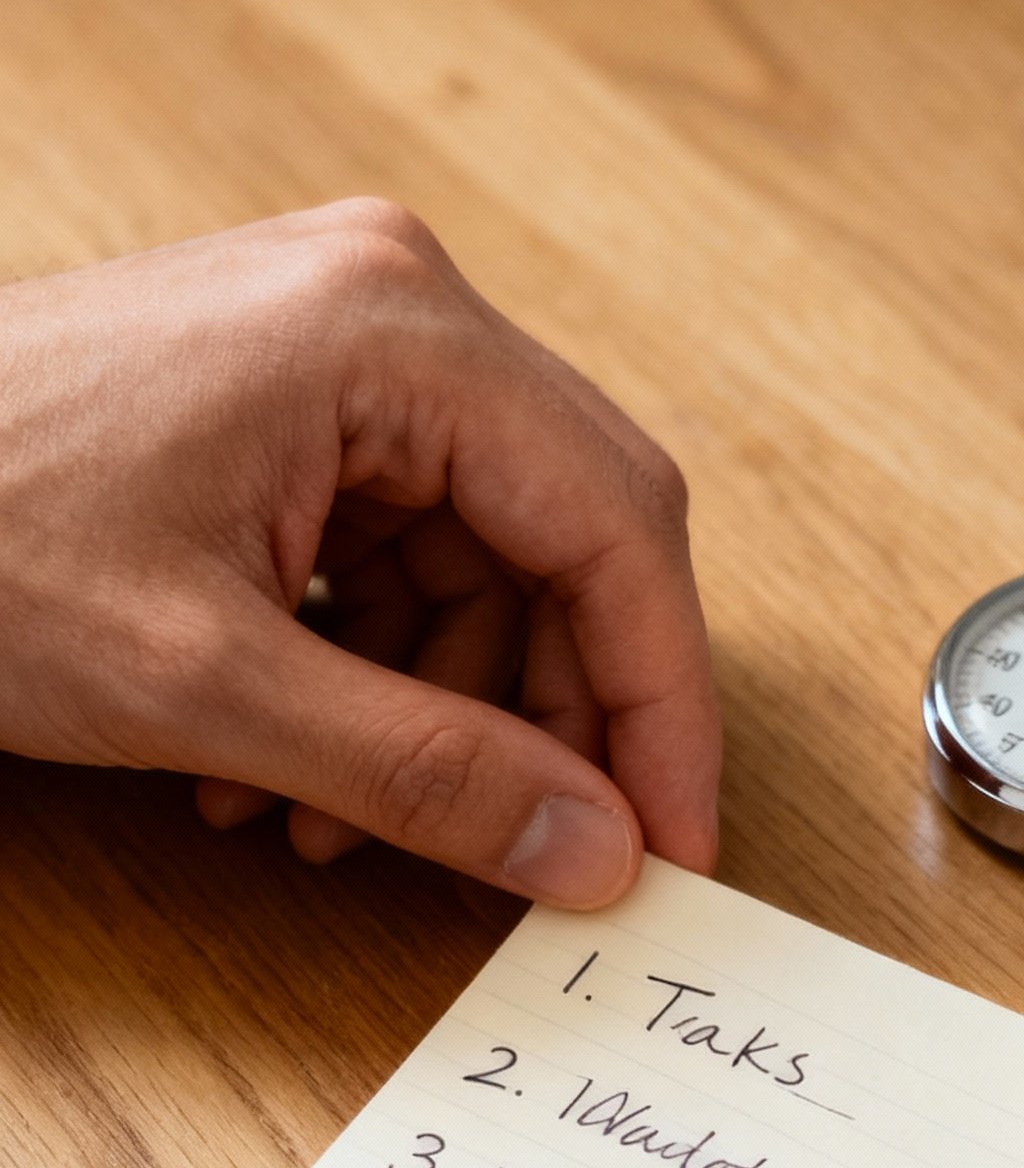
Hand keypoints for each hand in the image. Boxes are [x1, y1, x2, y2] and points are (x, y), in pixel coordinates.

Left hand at [0, 201, 720, 905]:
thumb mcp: (207, 683)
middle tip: (532, 855)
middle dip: (542, 718)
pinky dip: (363, 672)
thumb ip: (424, 773)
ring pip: (478, 566)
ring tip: (319, 820)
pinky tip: (273, 763)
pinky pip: (393, 555)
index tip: (673, 845)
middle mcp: (393, 312)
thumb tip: (593, 849)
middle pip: (564, 541)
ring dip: (431, 715)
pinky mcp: (288, 404)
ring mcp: (339, 349)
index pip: (618, 528)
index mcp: (398, 333)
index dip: (659, 706)